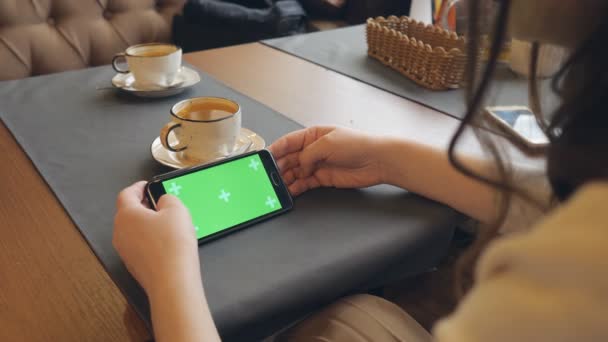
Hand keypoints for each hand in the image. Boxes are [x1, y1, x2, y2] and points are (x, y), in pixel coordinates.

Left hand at [113, 181, 199, 293]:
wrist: (172, 281)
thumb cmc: (172, 244)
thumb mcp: (177, 210)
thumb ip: (168, 199)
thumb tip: (163, 201)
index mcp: (126, 214)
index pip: (127, 194)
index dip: (138, 187)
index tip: (147, 185)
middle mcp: (120, 232)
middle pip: (128, 212)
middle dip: (144, 206)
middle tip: (160, 203)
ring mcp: (125, 250)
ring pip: (133, 230)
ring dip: (147, 224)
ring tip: (168, 224)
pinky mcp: (134, 265)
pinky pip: (139, 245)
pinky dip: (150, 240)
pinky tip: (167, 243)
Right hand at [268, 126, 386, 195]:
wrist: (377, 160)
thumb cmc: (358, 145)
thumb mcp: (327, 144)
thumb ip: (308, 154)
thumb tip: (298, 165)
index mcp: (313, 135)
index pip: (288, 142)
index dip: (275, 149)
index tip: (264, 158)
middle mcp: (313, 150)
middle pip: (290, 159)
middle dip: (278, 167)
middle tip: (269, 176)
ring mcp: (318, 164)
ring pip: (296, 172)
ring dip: (286, 179)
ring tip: (277, 186)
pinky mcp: (323, 178)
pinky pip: (305, 183)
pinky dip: (297, 187)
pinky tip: (290, 191)